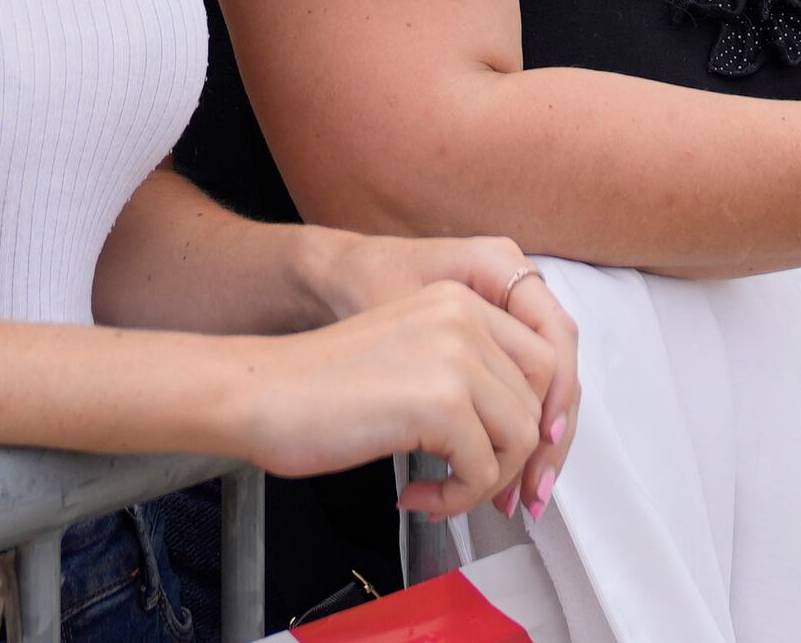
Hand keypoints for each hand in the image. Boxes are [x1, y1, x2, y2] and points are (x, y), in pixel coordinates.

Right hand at [299, 236, 581, 518]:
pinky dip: (456, 499)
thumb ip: (467, 377)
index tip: (516, 464)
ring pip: (521, 438)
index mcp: (459, 301)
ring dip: (486, 482)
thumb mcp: (411, 357)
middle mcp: (465, 317)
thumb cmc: (319, 390)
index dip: (537, 422)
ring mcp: (455, 355)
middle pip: (540, 400)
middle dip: (521, 459)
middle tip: (486, 493)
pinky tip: (416, 497)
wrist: (259, 393)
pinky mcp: (440, 402)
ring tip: (441, 494)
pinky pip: (482, 470)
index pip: (541, 360)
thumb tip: (524, 436)